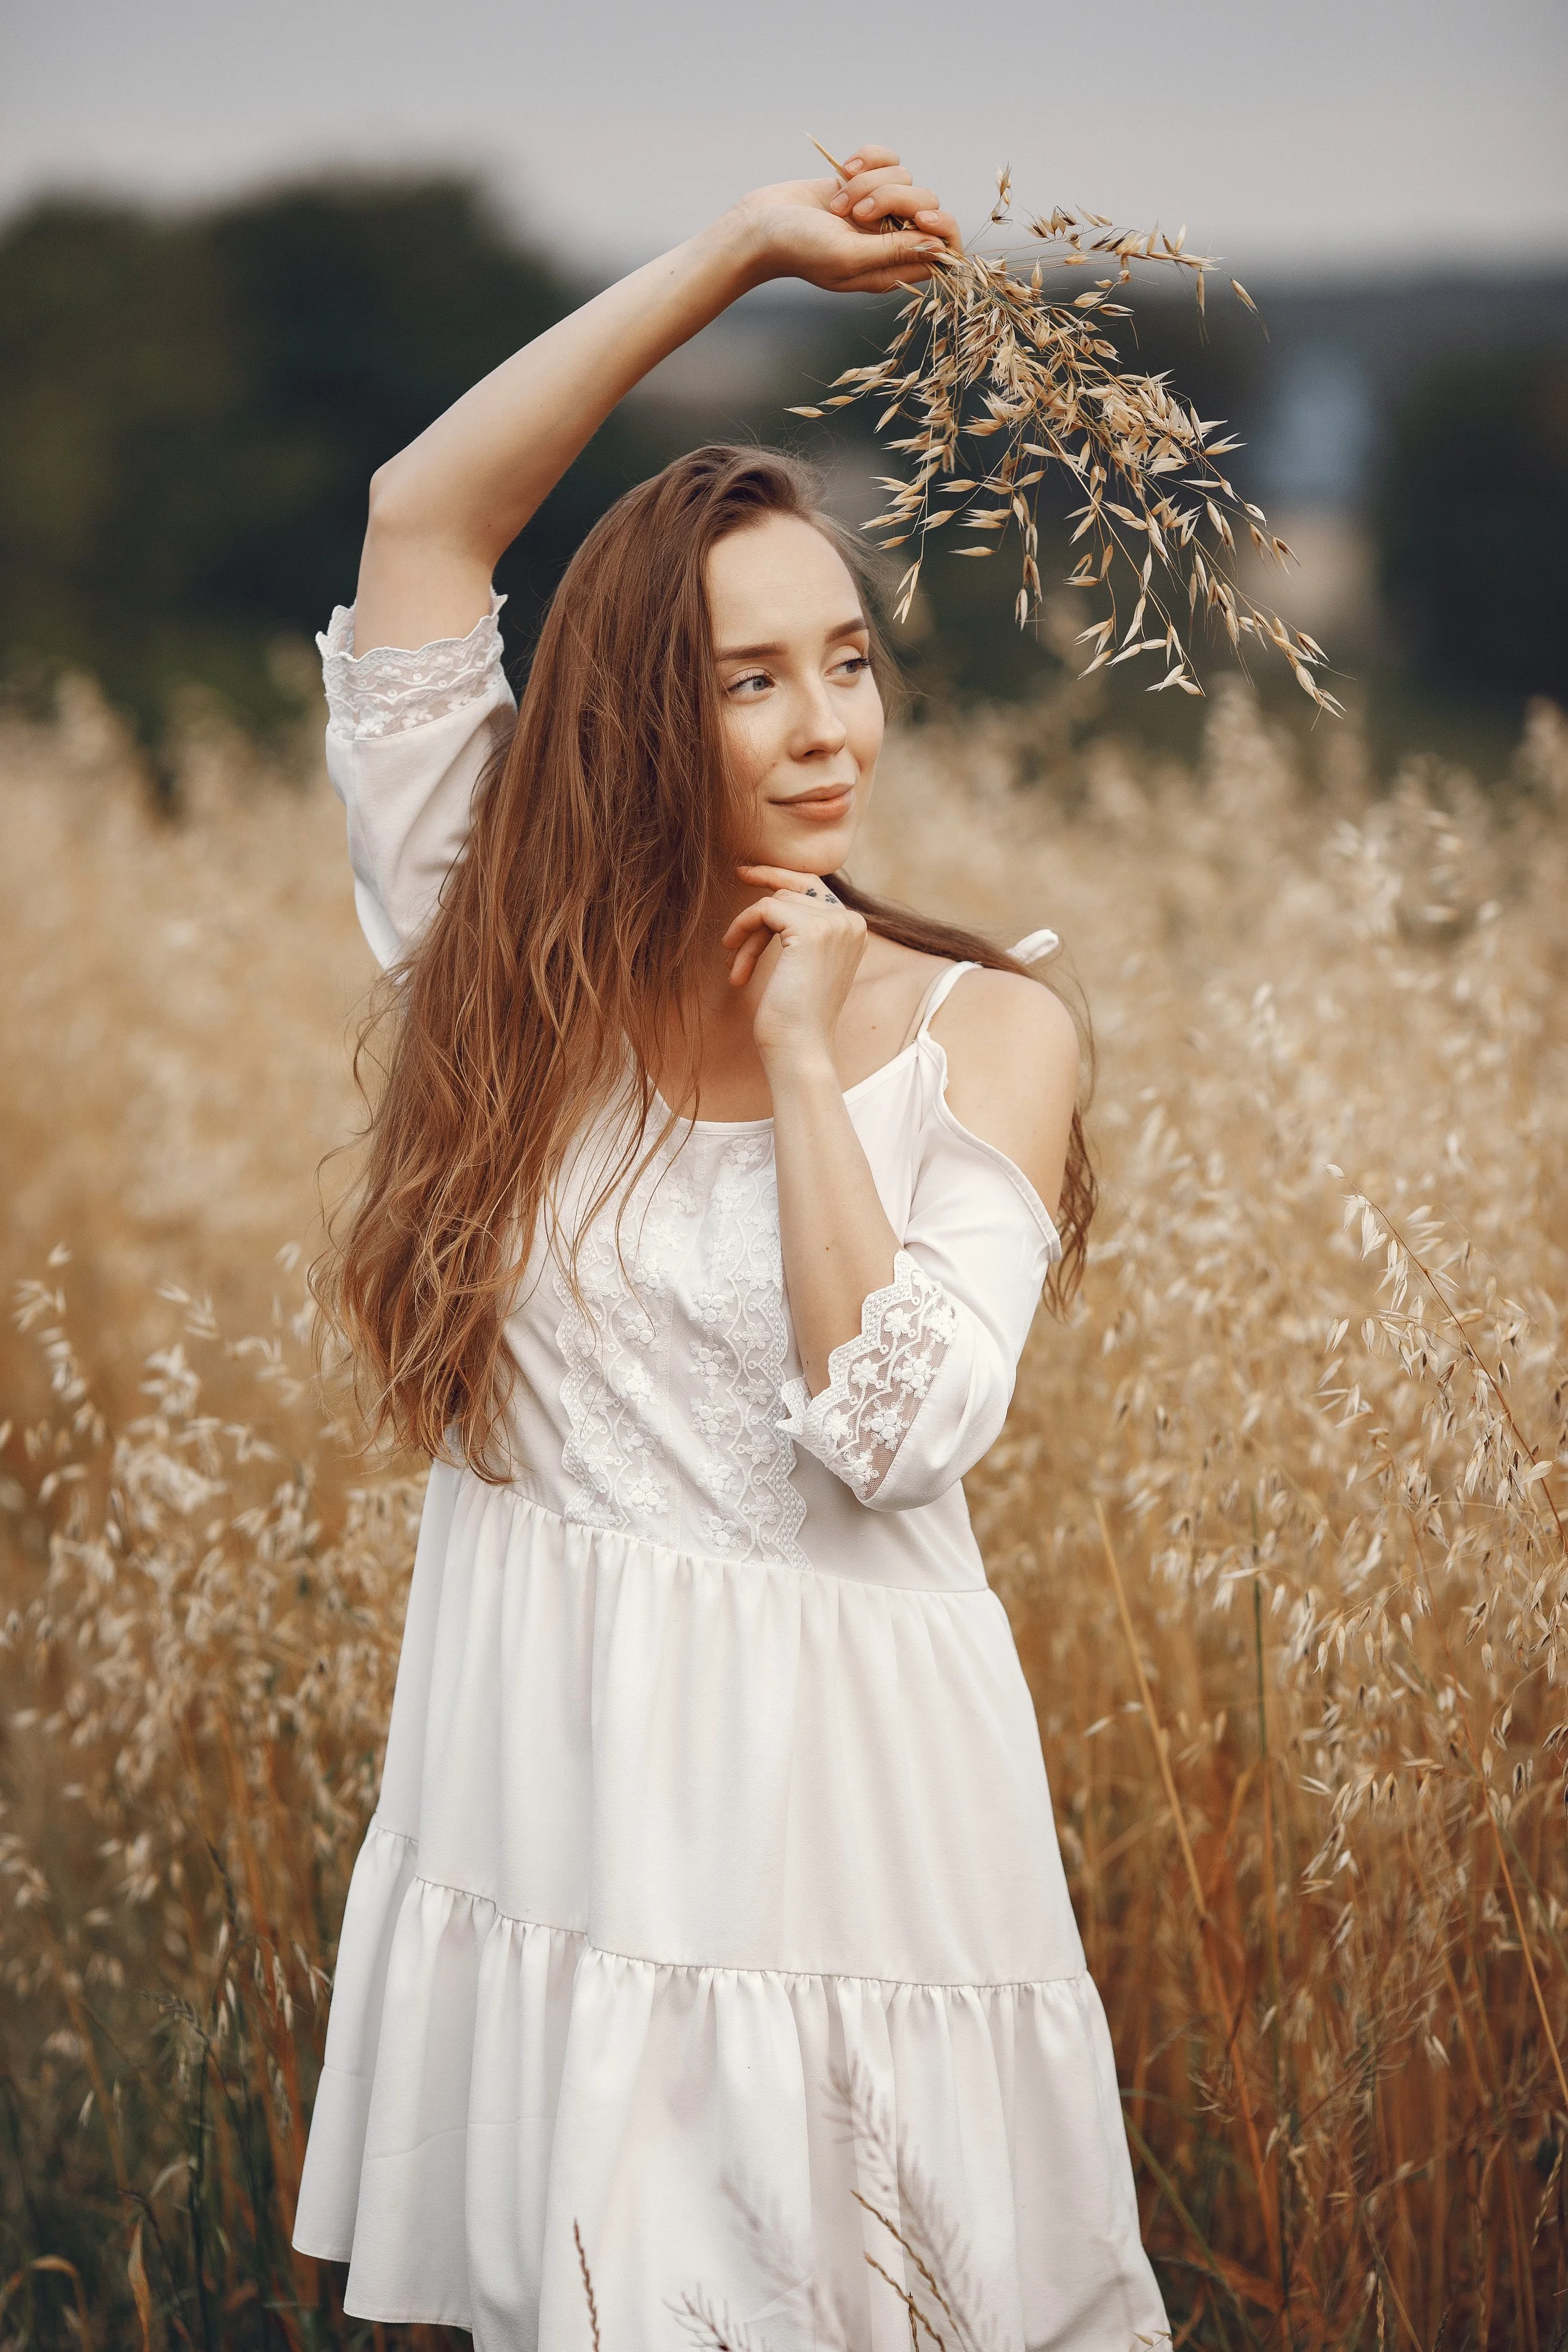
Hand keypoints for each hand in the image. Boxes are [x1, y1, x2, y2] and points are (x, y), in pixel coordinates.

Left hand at [723, 866, 868, 1066]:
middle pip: (789, 894)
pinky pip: (765, 908)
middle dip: (755, 921)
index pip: (813, 886)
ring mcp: (835, 923)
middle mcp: (851, 921)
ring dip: (747, 934)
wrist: (800, 1048)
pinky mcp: (812, 929)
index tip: (745, 874)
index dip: (777, 876)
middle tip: (729, 943)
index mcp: (853, 930)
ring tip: (736, 967)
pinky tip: (735, 960)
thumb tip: (774, 900)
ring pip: (774, 902)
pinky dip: (743, 928)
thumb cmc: (795, 1017)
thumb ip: (801, 931)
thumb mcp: (802, 966)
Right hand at [728, 144, 961, 294]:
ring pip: (905, 178)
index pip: (944, 251)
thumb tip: (939, 245)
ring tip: (838, 203)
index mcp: (893, 267)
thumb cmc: (799, 249)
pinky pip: (887, 158)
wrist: (760, 224)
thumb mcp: (848, 256)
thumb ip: (895, 252)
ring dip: (869, 182)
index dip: (942, 229)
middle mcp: (891, 238)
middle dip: (896, 200)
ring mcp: (878, 208)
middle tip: (859, 213)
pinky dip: (867, 158)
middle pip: (928, 206)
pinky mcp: (864, 181)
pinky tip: (842, 170)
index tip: (920, 219)